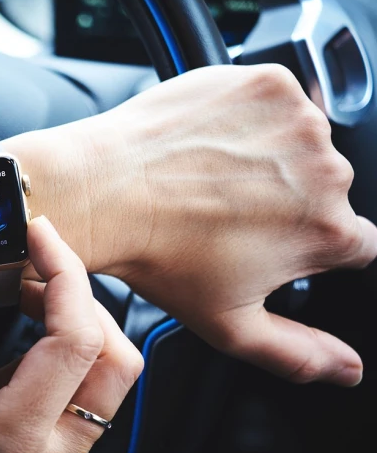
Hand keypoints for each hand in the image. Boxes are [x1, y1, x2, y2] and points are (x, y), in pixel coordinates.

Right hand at [0, 217, 142, 452]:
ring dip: (77, 332)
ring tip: (19, 306)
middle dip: (84, 301)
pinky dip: (64, 368)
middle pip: (118, 362)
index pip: (76, 343)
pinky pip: (84, 414)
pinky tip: (14, 362)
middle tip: (31, 270)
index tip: (40, 237)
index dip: (66, 277)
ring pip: (109, 389)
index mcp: (13, 446)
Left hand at [4, 64, 376, 385]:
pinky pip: (276, 98)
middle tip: (228, 208)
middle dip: (287, 199)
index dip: (309, 243)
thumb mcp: (229, 325)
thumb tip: (347, 369)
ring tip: (211, 173)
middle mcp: (326, 172)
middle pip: (326, 188)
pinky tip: (208, 140)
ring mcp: (298, 121)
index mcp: (327, 233)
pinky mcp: (266, 83)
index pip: (353, 242)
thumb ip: (298, 354)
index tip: (272, 238)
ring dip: (270, 153)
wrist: (102, 191)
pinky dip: (250, 113)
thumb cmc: (158, 257)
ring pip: (302, 142)